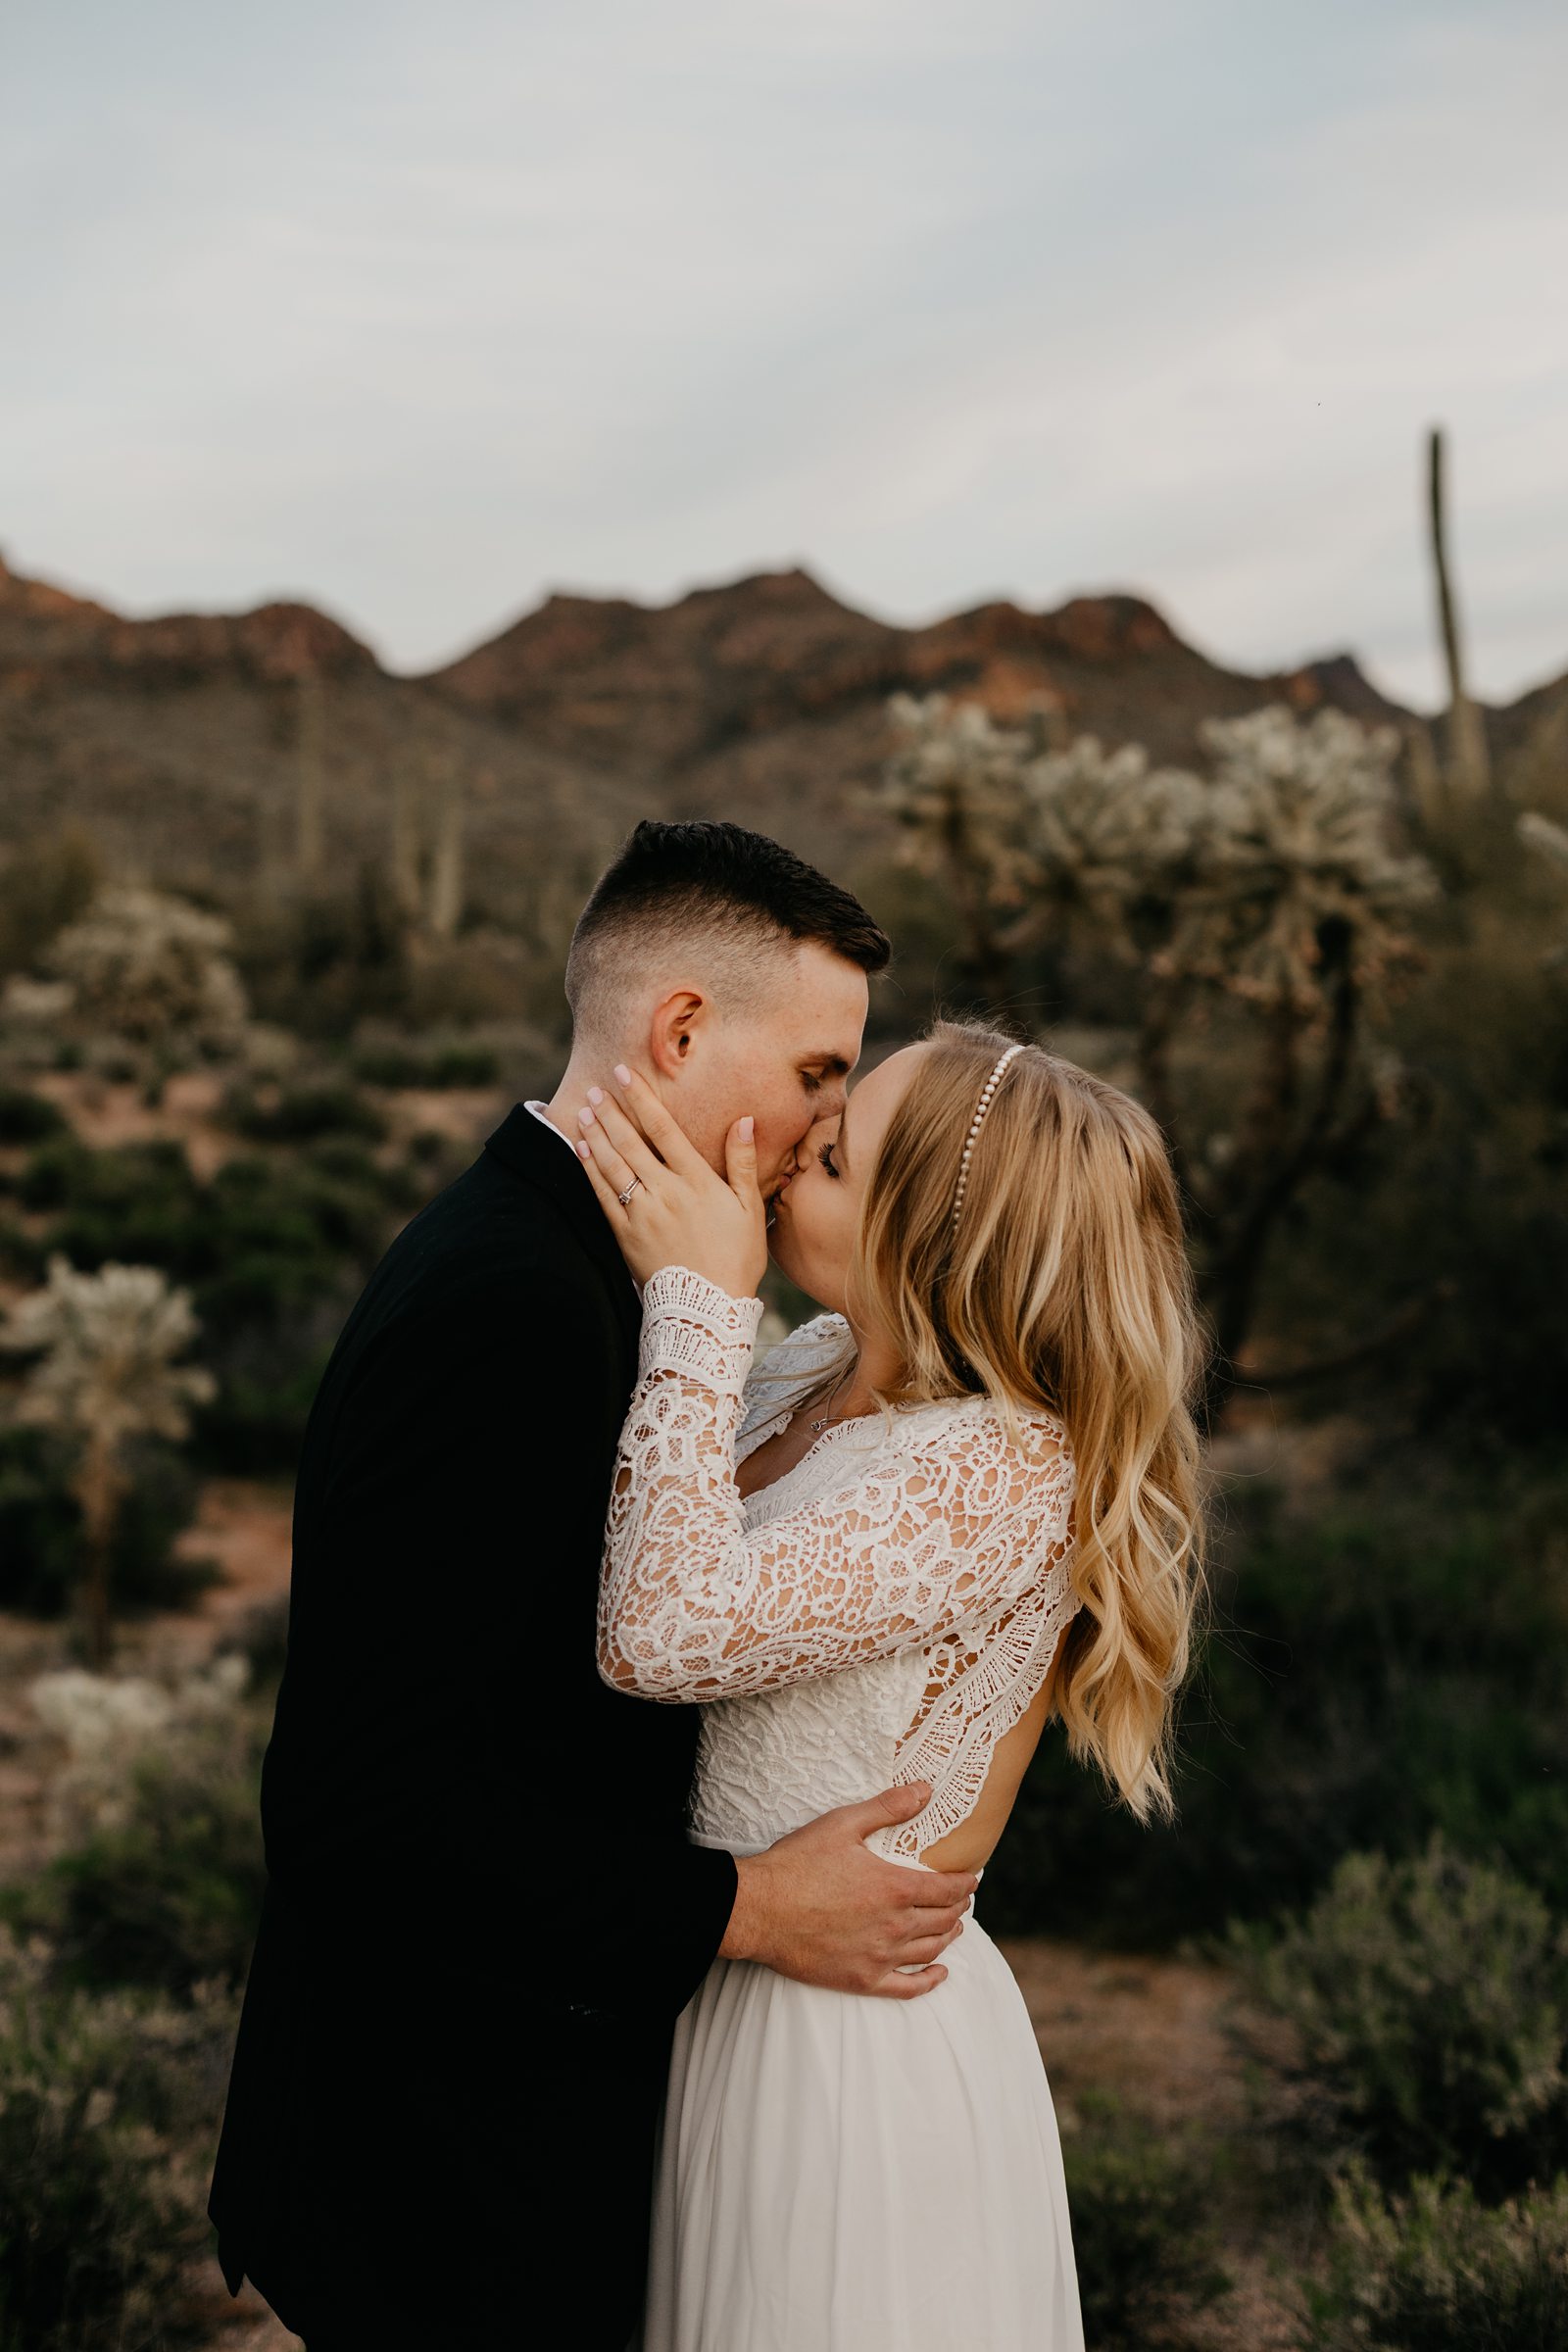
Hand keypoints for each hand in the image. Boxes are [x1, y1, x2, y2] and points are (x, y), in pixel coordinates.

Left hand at [574, 1065, 766, 1297]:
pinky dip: (589, 1170)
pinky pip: (603, 1195)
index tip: (623, 1074)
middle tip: (594, 1088)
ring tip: (583, 1111)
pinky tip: (580, 1150)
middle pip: (631, 1141)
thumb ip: (743, 1163)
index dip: (640, 1098)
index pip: (663, 1129)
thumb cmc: (736, 1258)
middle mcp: (665, 1191)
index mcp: (696, 1181)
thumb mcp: (749, 1209)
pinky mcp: (625, 1235)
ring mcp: (642, 1213)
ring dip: (595, 1134)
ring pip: (613, 1164)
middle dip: (609, 1111)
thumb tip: (744, 1121)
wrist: (707, 1307)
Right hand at [720, 1783, 978, 2000]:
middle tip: (962, 1899)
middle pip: (943, 1919)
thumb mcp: (842, 1824)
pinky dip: (929, 1981)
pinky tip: (939, 1973)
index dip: (965, 1883)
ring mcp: (879, 1956)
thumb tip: (925, 1790)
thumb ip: (887, 1807)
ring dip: (948, 1937)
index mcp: (893, 1887)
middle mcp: (894, 1925)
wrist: (758, 1910)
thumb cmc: (797, 1863)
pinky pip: (907, 1987)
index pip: (947, 1889)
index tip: (973, 1878)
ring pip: (930, 1950)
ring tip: (954, 1927)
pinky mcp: (861, 1979)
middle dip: (959, 1907)